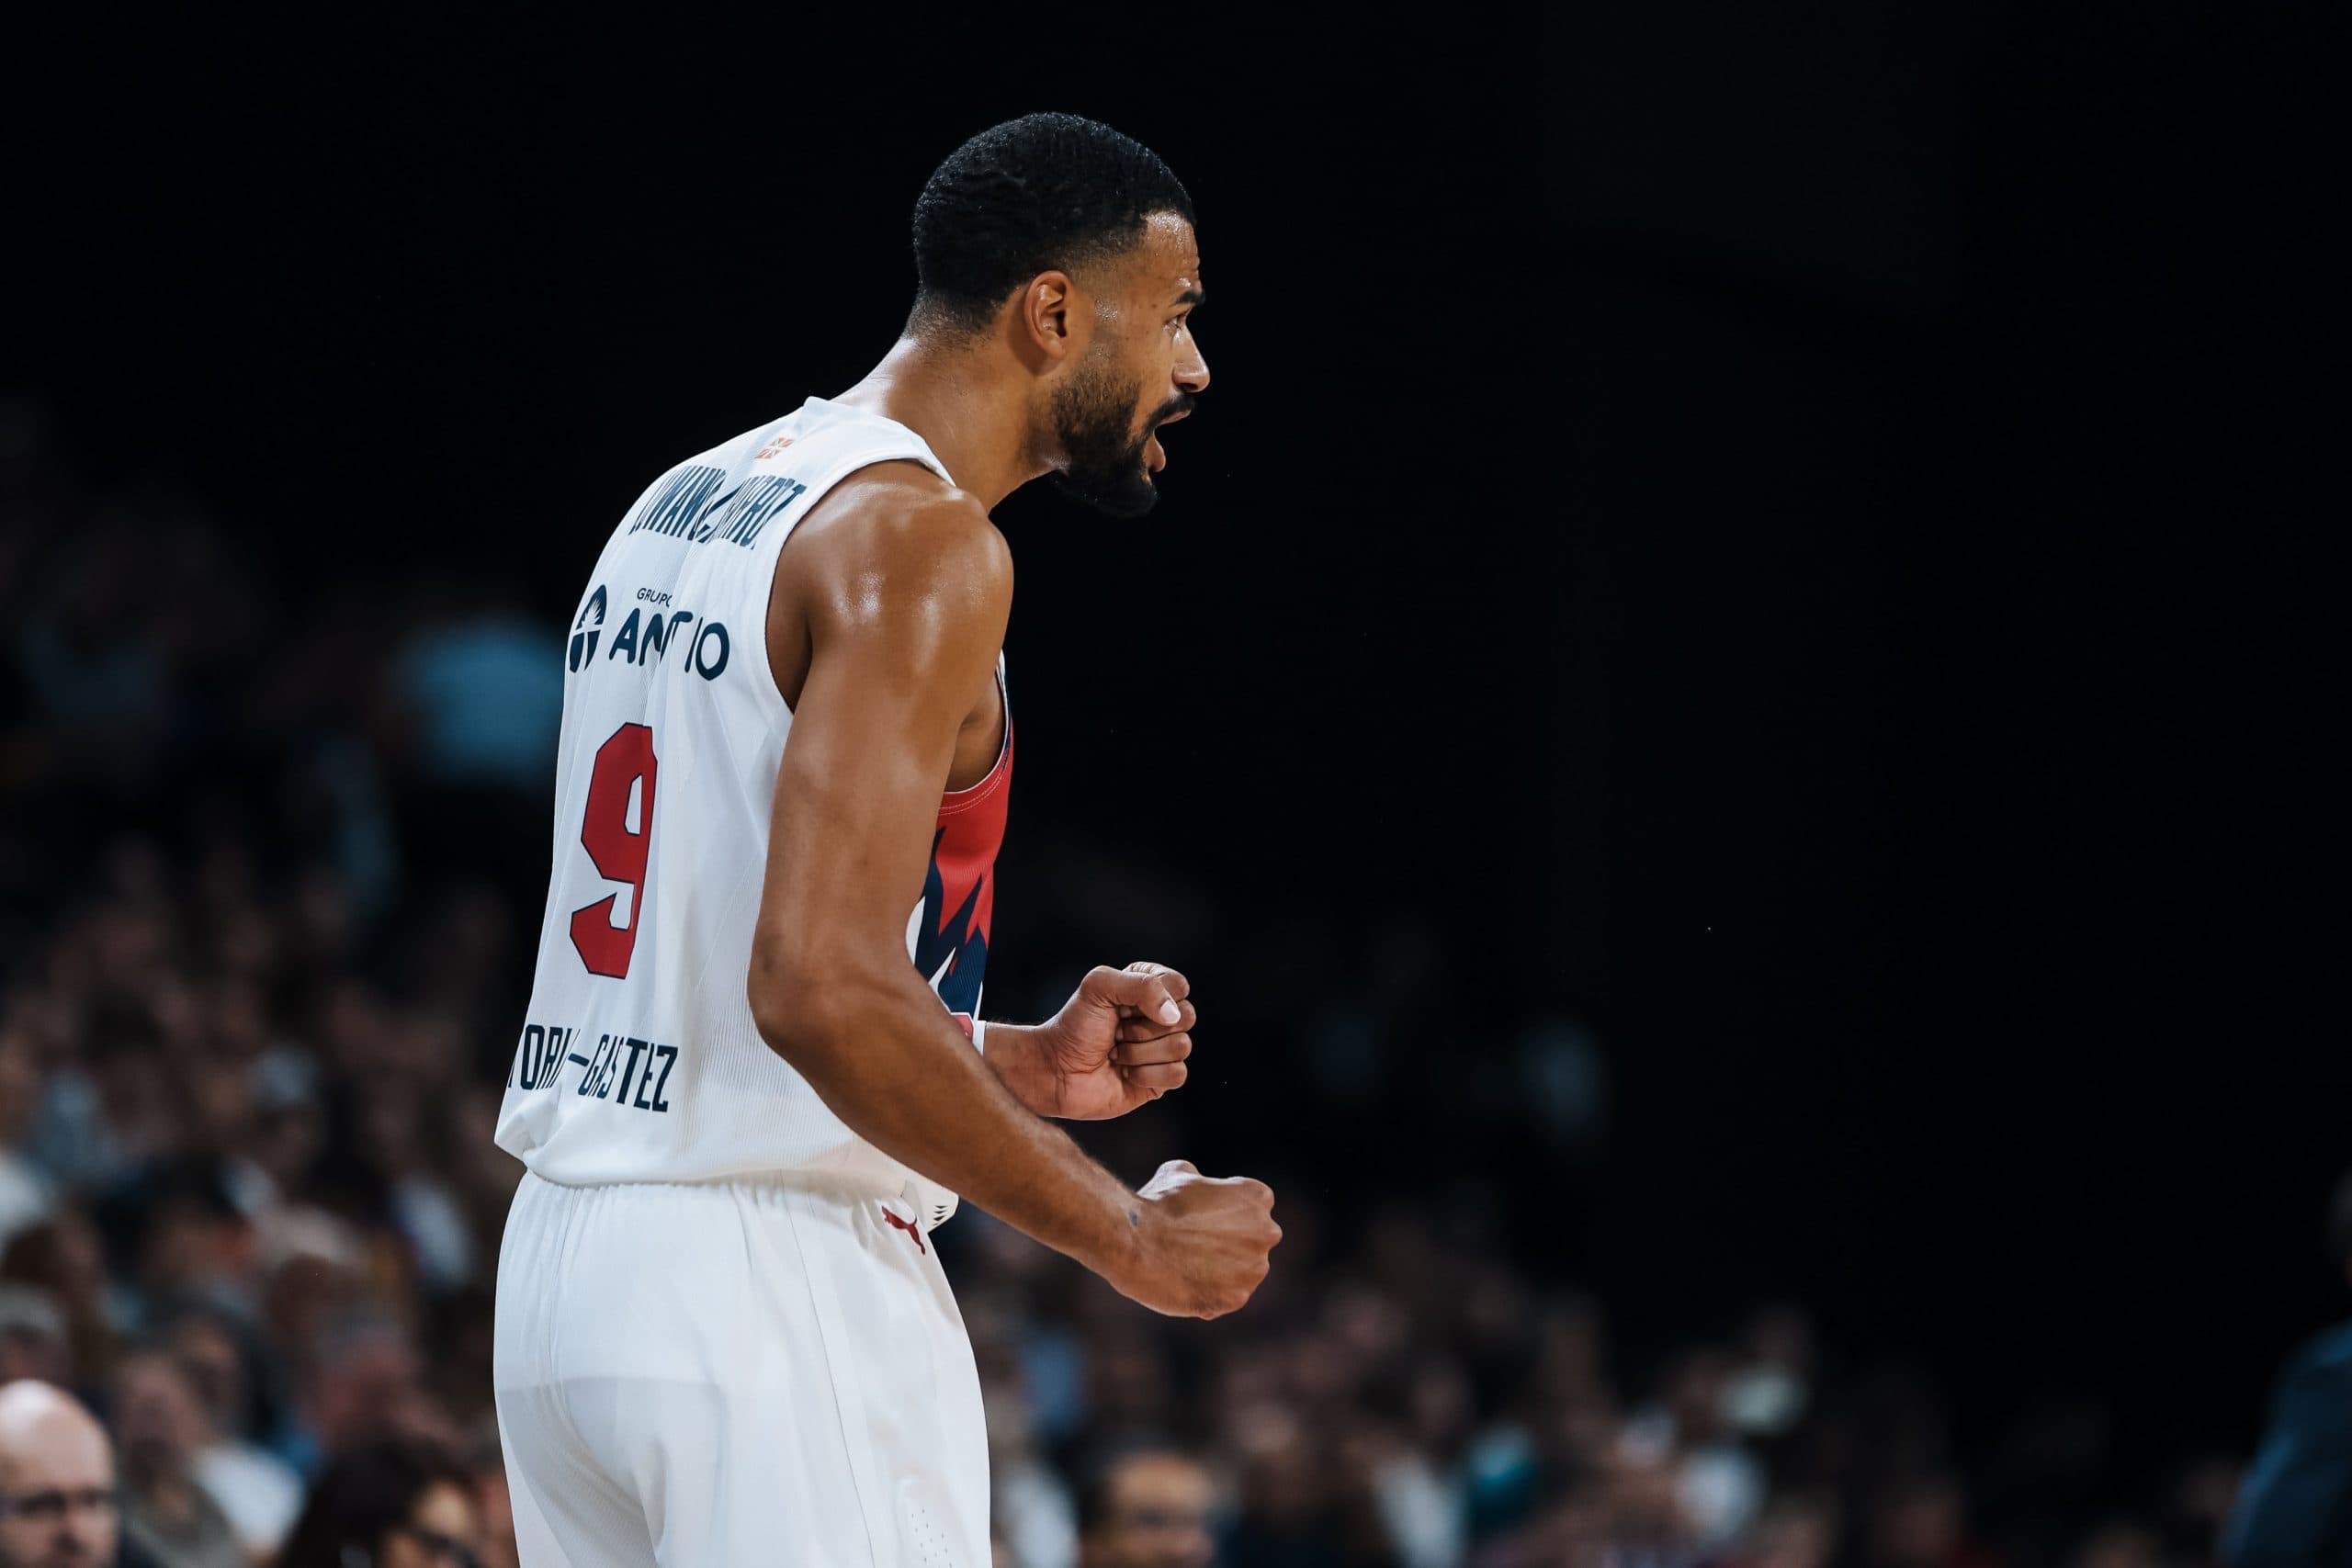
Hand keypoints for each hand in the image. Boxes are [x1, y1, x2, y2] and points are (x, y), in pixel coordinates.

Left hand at [1008, 962, 1196, 1119]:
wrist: (1054, 1070)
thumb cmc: (1074, 1026)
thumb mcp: (1099, 986)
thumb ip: (1142, 985)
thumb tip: (1173, 1015)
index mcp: (1149, 989)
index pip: (1179, 985)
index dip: (1156, 996)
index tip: (1124, 1004)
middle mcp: (1160, 1018)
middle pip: (1186, 1017)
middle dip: (1145, 1027)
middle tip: (1117, 1031)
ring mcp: (1162, 1050)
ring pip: (1181, 1046)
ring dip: (1140, 1052)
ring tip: (1116, 1053)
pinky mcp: (1160, 1080)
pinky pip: (1177, 1075)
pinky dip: (1146, 1075)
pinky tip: (1125, 1073)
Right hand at [1107, 1160, 1279, 1318]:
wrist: (1135, 1241)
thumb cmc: (1155, 1204)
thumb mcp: (1177, 1174)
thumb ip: (1200, 1181)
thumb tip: (1196, 1183)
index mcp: (1257, 1197)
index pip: (1253, 1208)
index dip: (1226, 1214)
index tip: (1203, 1220)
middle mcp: (1266, 1232)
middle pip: (1253, 1242)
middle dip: (1231, 1245)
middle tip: (1195, 1246)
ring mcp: (1253, 1269)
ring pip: (1242, 1274)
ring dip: (1222, 1274)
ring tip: (1186, 1268)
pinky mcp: (1236, 1298)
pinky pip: (1226, 1299)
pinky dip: (1209, 1297)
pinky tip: (1184, 1286)